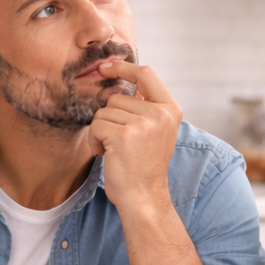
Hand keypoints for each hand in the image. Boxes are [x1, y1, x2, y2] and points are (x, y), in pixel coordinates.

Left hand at [87, 59, 181, 215]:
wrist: (144, 197)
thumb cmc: (144, 166)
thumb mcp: (156, 130)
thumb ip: (146, 106)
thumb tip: (120, 78)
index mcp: (170, 109)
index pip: (146, 74)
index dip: (122, 67)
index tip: (105, 67)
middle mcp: (160, 114)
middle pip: (116, 97)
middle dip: (109, 117)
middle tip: (119, 140)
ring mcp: (143, 123)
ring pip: (104, 111)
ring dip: (101, 130)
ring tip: (114, 149)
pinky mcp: (124, 135)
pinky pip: (96, 125)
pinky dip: (94, 140)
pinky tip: (104, 154)